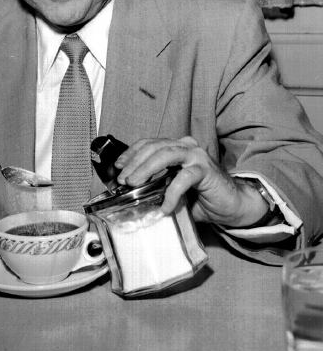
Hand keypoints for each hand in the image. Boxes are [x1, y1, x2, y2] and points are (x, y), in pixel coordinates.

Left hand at [114, 136, 267, 226]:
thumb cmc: (201, 198)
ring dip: (146, 169)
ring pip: (166, 155)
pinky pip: (183, 178)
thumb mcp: (172, 189)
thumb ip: (156, 185)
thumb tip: (129, 192)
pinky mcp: (206, 171)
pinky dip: (171, 193)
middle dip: (134, 162)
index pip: (149, 144)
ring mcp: (196, 156)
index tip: (117, 167)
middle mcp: (186, 147)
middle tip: (123, 179)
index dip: (131, 153)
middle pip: (154, 147)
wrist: (232, 206)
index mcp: (176, 148)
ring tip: (134, 184)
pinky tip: (166, 206)